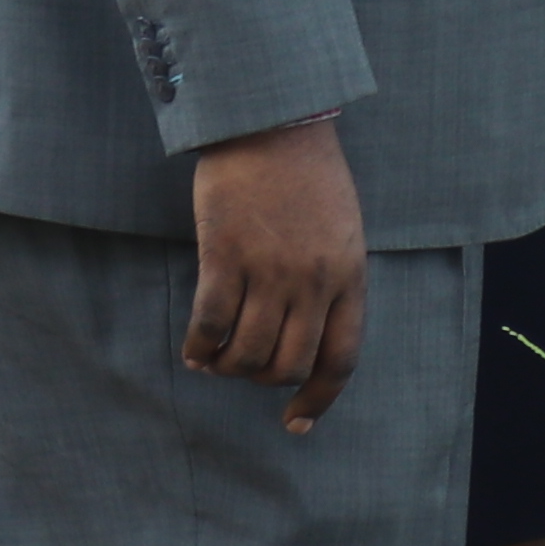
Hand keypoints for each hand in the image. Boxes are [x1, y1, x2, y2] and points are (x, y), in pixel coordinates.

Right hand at [187, 112, 368, 431]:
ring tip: (216, 361)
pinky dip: (200, 347)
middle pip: (289, 364)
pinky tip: (194, 349)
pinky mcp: (224, 256)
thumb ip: (332, 282)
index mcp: (349, 276)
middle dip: (263, 380)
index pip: (341, 358)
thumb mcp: (342, 231)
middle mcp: (312, 281)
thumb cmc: (308, 176)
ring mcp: (269, 270)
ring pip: (248, 354)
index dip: (318, 398)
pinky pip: (210, 324)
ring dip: (228, 367)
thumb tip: (308, 335)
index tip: (296, 422)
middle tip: (245, 369)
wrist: (273, 123)